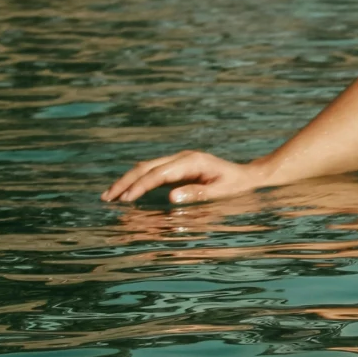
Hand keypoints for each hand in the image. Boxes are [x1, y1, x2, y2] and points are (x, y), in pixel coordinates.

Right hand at [100, 151, 269, 207]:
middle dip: (125, 181)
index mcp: (192, 162)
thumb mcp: (222, 193)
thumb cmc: (238, 186)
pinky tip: (126, 190)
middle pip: (146, 167)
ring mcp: (179, 160)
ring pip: (146, 167)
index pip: (159, 174)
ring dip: (127, 180)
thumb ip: (197, 195)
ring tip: (109, 195)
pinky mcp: (178, 166)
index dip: (140, 186)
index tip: (125, 199)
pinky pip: (152, 171)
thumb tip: (171, 197)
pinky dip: (137, 180)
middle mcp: (183, 157)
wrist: (250, 176)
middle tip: (107, 197)